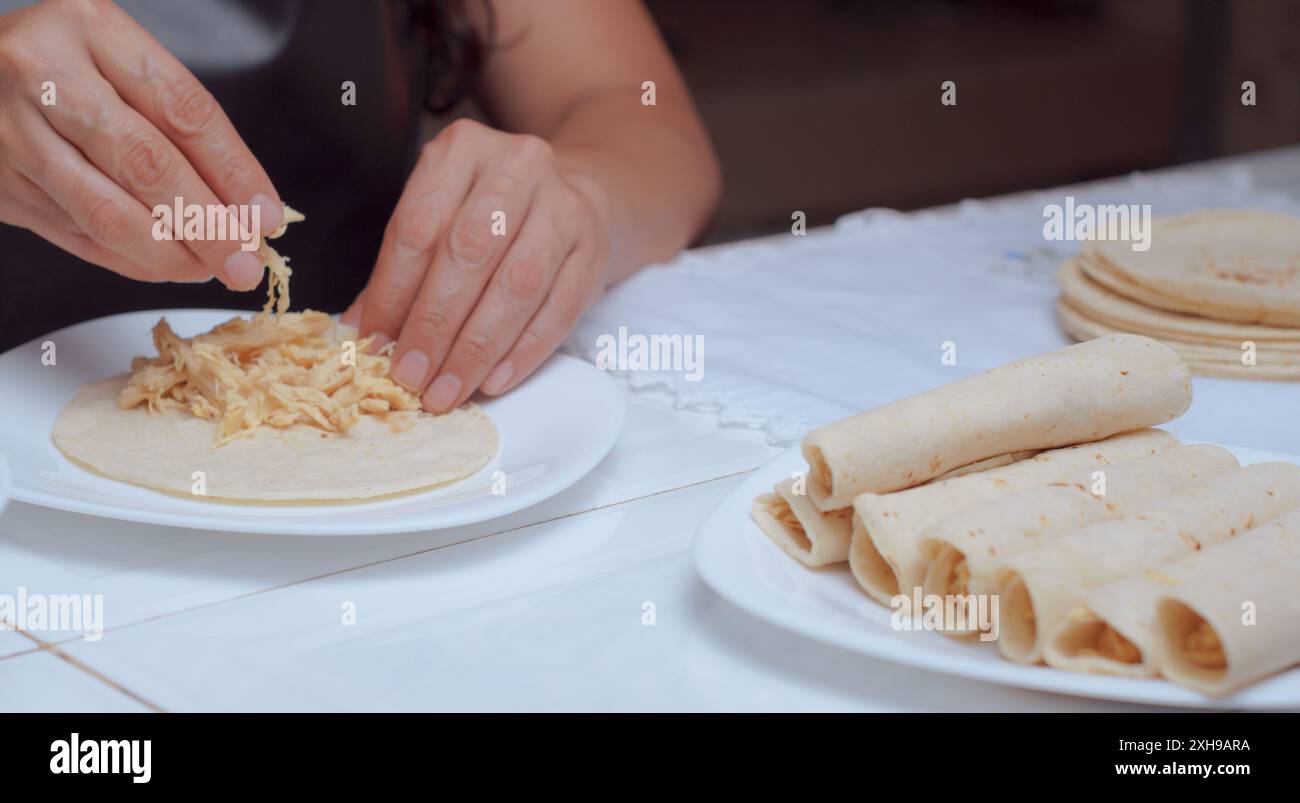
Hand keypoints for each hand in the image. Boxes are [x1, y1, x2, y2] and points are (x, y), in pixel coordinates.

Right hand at [0, 0, 281, 287]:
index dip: (234, 171)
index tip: (266, 215)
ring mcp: (12, 132)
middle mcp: (43, 74)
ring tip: (211, 268)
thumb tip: (247, 206)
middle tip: (245, 261)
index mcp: (90, 28)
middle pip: (147, 165)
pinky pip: (78, 236)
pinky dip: (131, 261)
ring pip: (108, 213)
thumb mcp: (120, 61)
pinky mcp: (0, 185)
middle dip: (208, 225)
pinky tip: (166, 266)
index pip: (183, 110)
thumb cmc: (60, 63)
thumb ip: (180, 123)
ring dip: (172, 254)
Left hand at [347, 118, 610, 411]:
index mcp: (462, 150)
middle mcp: (517, 167)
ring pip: (516, 284)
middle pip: (468, 252)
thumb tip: (364, 333)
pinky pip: (559, 309)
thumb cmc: (493, 215)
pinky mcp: (593, 248)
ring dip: (477, 347)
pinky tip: (494, 379)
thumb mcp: (442, 220)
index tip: (376, 344)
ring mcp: (563, 206)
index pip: (419, 225)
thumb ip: (403, 271)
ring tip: (448, 388)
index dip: (393, 291)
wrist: (573, 196)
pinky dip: (523, 351)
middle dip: (435, 323)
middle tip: (411, 374)